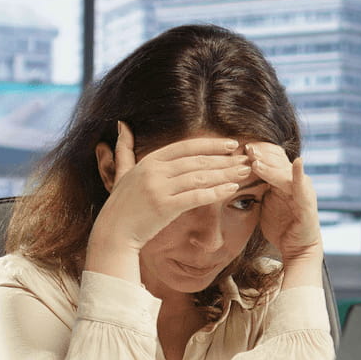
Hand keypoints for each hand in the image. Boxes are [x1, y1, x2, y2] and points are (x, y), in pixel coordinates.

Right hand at [86, 123, 251, 274]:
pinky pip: (195, 196)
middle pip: (197, 161)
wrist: (113, 234)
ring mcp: (159, 189)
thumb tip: (122, 125)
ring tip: (244, 172)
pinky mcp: (164, 207)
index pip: (186, 147)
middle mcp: (154, 171)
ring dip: (225, 174)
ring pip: (199, 177)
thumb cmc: (120, 205)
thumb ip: (124, 149)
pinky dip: (215, 192)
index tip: (232, 144)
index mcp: (149, 161)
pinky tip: (231, 189)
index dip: (211, 144)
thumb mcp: (121, 173)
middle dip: (225, 159)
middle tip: (247, 159)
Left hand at [246, 142, 321, 265]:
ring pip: (284, 171)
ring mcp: (302, 190)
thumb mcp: (264, 204)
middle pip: (278, 159)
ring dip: (270, 165)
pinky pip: (302, 186)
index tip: (239, 146)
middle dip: (261, 153)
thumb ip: (255, 189)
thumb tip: (233, 177)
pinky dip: (299, 174)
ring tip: (256, 159)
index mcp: (283, 180)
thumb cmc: (282, 227)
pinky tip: (298, 162)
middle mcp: (295, 180)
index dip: (257, 151)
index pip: (271, 158)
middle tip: (246, 147)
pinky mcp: (307, 202)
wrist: (298, 249)